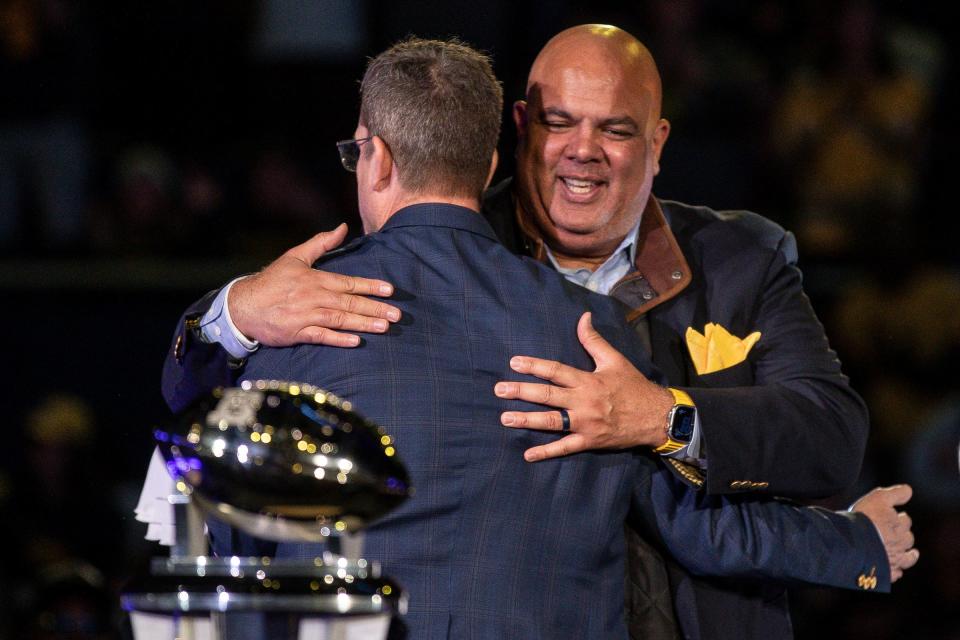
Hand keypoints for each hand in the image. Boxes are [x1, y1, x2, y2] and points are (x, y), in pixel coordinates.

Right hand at [229, 224, 400, 347]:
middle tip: (397, 315)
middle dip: (375, 309)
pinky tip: (355, 341)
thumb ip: (321, 243)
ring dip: (363, 324)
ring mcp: (306, 316)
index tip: (390, 290)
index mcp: (315, 279)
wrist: (244, 305)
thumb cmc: (272, 280)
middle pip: (350, 303)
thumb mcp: (295, 257)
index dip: (370, 286)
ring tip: (384, 327)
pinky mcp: (298, 333)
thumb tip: (342, 227)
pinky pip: (321, 337)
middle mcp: (314, 297)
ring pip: (340, 320)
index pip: (349, 283)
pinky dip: (339, 339)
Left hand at [494, 312, 673, 461]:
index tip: (514, 363)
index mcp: (588, 380)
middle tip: (499, 390)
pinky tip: (528, 454)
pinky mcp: (590, 441)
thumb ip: (594, 340)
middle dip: (521, 392)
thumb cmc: (633, 386)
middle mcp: (584, 402)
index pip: (556, 371)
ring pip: (552, 422)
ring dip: (527, 420)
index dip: (534, 366)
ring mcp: (586, 424)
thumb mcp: (615, 360)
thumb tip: (583, 317)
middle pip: (548, 396)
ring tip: (505, 418)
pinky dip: (546, 452)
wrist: (656, 416)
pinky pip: (565, 447)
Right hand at [850, 484, 918, 581]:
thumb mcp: (878, 498)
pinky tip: (895, 570)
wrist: (852, 544)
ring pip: (907, 558)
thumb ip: (895, 494)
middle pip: (907, 538)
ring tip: (908, 553)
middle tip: (895, 533)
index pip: (905, 520)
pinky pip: (895, 573)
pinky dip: (896, 571)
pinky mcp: (886, 572)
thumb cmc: (864, 519)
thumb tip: (909, 491)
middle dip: (903, 535)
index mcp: (899, 525)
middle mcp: (900, 543)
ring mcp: (894, 559)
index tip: (895, 516)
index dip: (899, 517)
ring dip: (908, 555)